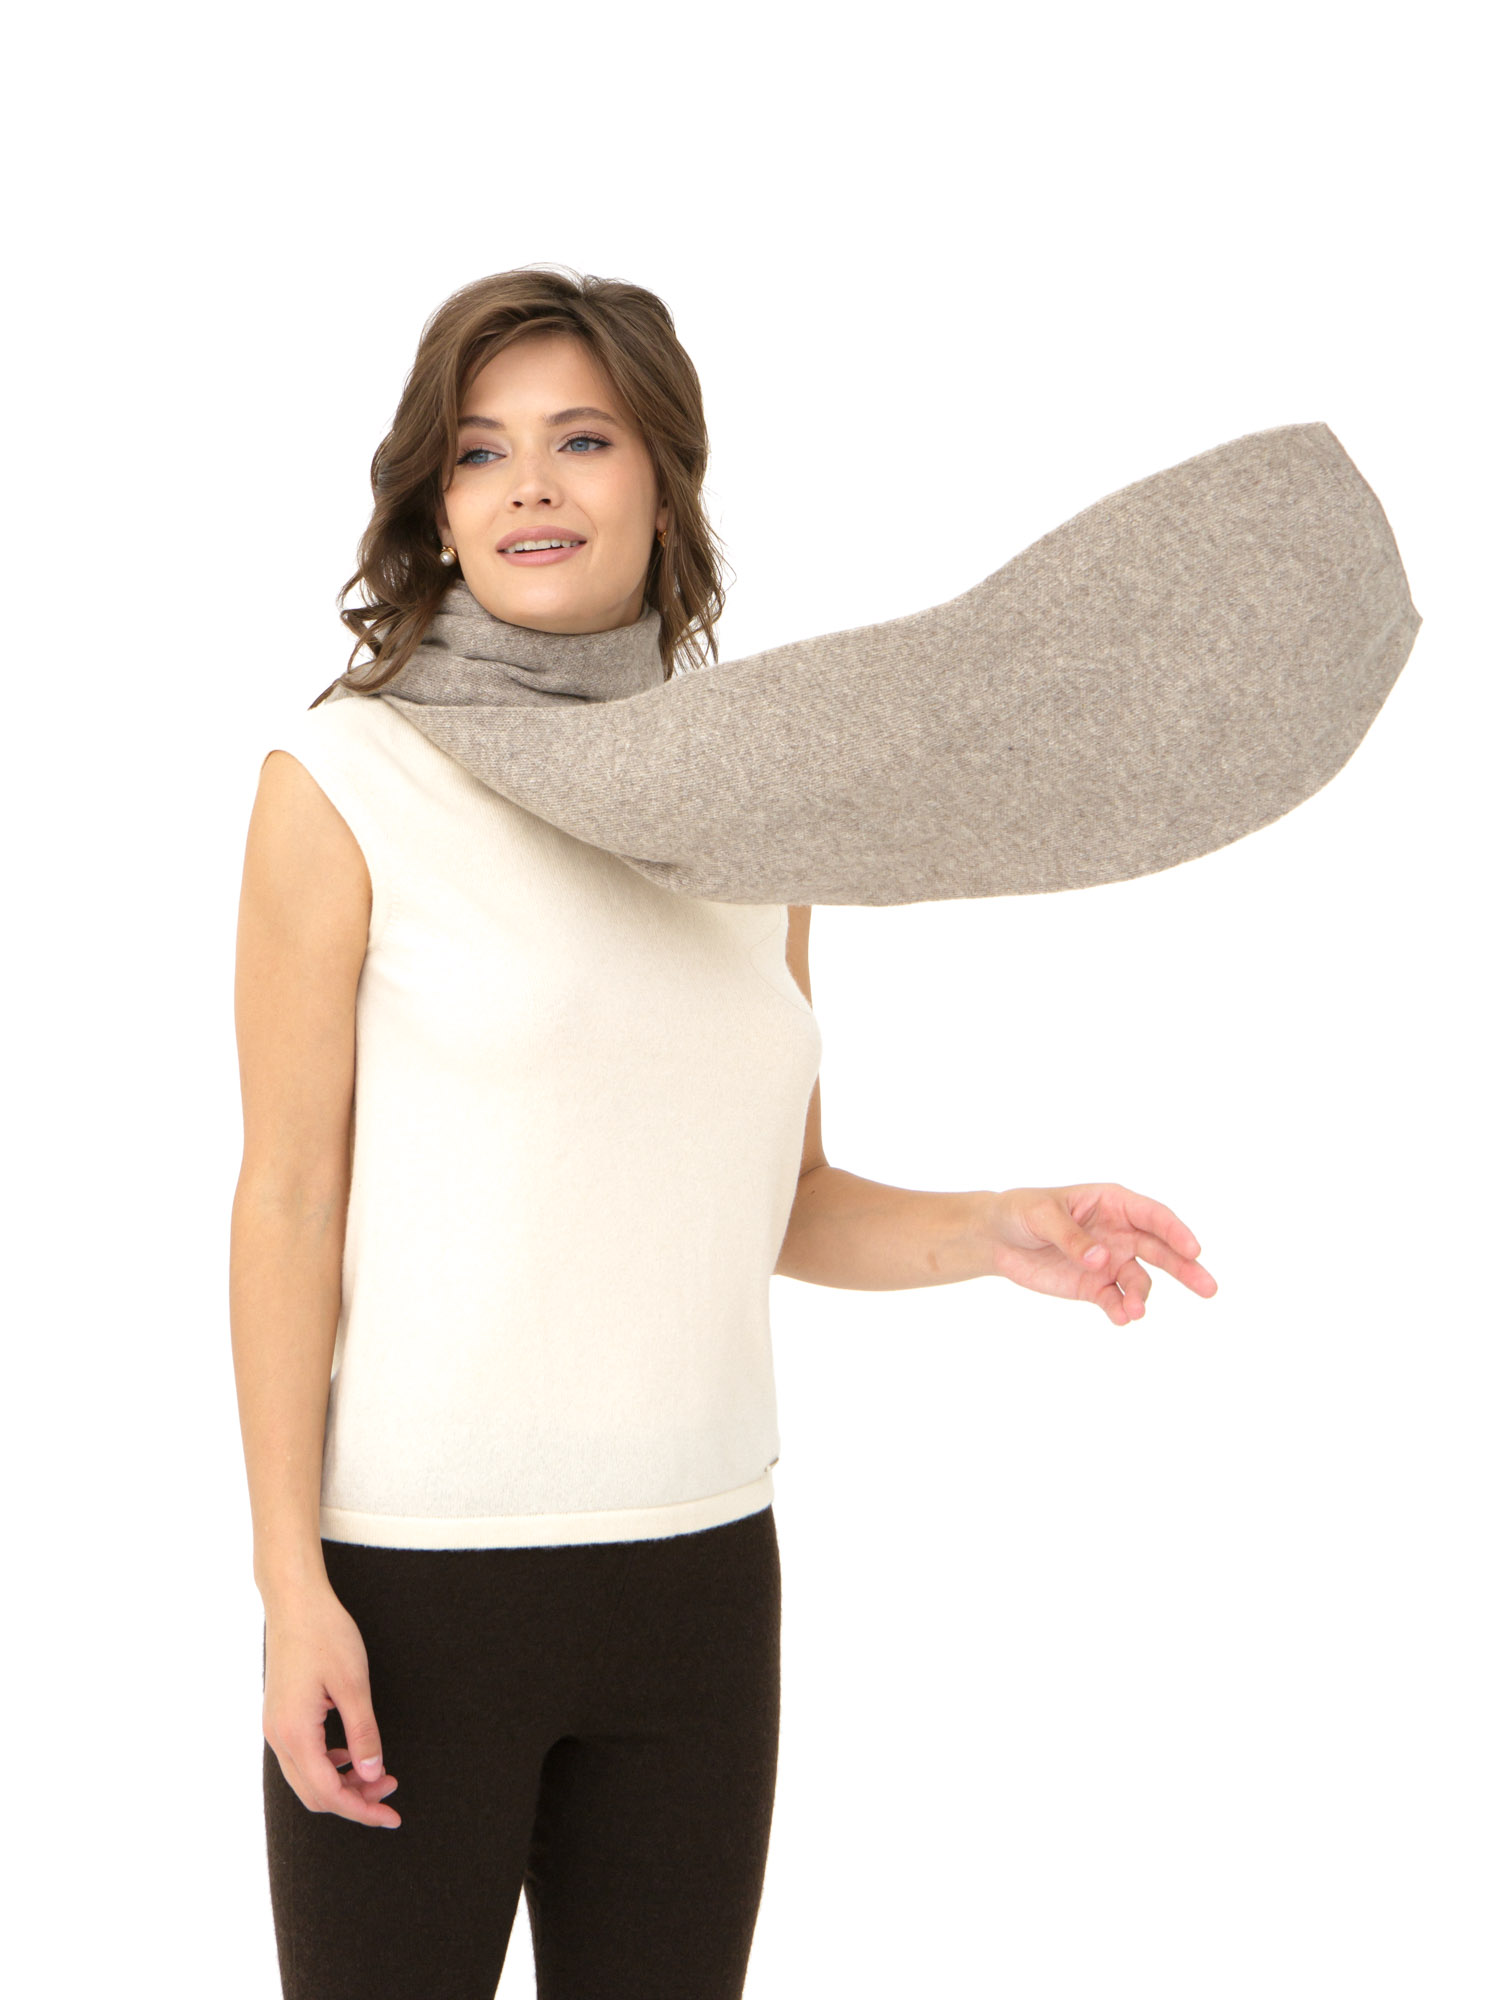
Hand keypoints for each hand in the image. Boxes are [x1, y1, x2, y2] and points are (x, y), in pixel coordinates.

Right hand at [262, 1585, 401, 1828]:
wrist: (294, 1602)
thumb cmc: (325, 1634)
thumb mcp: (353, 1684)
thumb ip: (364, 1732)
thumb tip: (373, 1775)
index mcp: (295, 1733)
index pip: (328, 1793)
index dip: (361, 1810)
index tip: (391, 1816)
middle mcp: (278, 1737)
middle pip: (315, 1793)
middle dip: (354, 1800)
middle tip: (390, 1791)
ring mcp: (275, 1727)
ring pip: (307, 1778)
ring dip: (342, 1783)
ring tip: (377, 1773)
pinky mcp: (279, 1716)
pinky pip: (302, 1758)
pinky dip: (328, 1765)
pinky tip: (352, 1754)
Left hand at [981, 1182, 1216, 1324]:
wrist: (996, 1238)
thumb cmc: (1021, 1212)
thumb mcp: (1041, 1215)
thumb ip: (1071, 1236)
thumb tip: (1101, 1259)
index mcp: (1113, 1203)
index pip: (1153, 1216)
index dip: (1176, 1232)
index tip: (1194, 1250)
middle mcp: (1120, 1232)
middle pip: (1162, 1250)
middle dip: (1187, 1268)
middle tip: (1209, 1288)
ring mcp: (1110, 1261)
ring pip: (1140, 1281)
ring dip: (1141, 1297)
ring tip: (1134, 1312)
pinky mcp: (1094, 1286)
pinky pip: (1115, 1300)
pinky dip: (1121, 1310)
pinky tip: (1121, 1318)